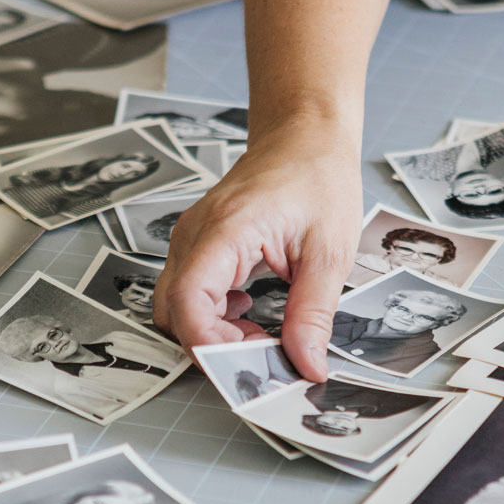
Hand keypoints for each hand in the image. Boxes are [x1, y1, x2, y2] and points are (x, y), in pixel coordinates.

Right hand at [153, 123, 363, 379]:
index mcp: (225, 231)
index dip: (211, 346)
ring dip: (212, 331)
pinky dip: (213, 314)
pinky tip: (250, 311)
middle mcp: (195, 235)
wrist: (305, 135)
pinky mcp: (198, 243)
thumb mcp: (329, 254)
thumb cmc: (318, 179)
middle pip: (174, 312)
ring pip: (177, 306)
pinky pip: (188, 291)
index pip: (189, 303)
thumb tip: (306, 366)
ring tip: (260, 335)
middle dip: (212, 345)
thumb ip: (312, 315)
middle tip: (262, 356)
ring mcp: (191, 238)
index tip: (248, 367)